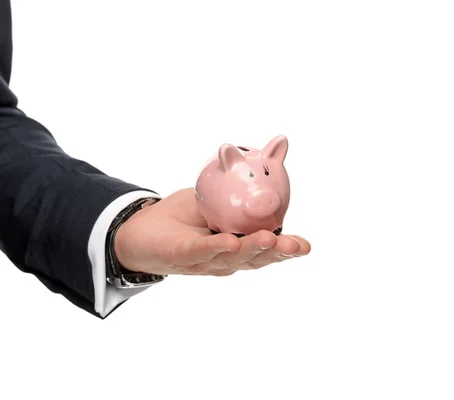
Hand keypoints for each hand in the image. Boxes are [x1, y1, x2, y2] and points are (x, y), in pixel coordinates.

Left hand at [113, 188, 310, 275]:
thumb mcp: (216, 198)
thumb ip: (240, 186)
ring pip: (230, 258)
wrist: (137, 229)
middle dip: (276, 253)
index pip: (265, 251)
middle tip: (295, 246)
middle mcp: (224, 259)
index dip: (286, 251)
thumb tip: (270, 154)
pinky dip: (214, 247)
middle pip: (254, 260)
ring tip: (268, 240)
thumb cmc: (181, 217)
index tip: (306, 246)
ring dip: (250, 250)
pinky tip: (230, 241)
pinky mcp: (178, 257)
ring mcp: (202, 261)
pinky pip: (198, 251)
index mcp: (237, 247)